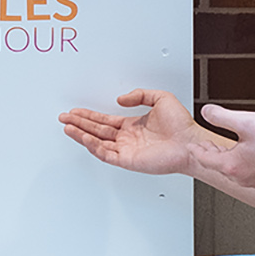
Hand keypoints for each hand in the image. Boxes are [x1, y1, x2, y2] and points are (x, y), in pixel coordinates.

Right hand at [59, 85, 219, 176]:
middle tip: (64, 118)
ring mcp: (127, 150)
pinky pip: (106, 153)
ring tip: (68, 127)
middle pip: (97, 130)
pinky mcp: (128, 160)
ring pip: (97, 141)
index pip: (105, 120)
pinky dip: (93, 146)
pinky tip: (84, 137)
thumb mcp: (160, 97)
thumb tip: (120, 100)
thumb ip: (139, 95)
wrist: (190, 143)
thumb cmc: (182, 125)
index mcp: (133, 126)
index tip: (76, 111)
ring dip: (81, 134)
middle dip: (79, 123)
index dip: (89, 115)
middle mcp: (128, 138)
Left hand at [192, 104, 254, 190]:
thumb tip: (206, 112)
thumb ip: (222, 116)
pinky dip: (245, 163)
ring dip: (229, 159)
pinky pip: (252, 173)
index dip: (197, 150)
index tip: (192, 146)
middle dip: (212, 154)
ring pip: (237, 170)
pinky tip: (252, 154)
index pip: (205, 159)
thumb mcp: (247, 121)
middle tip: (207, 146)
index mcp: (232, 165)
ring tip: (229, 148)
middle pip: (220, 166)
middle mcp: (243, 178)